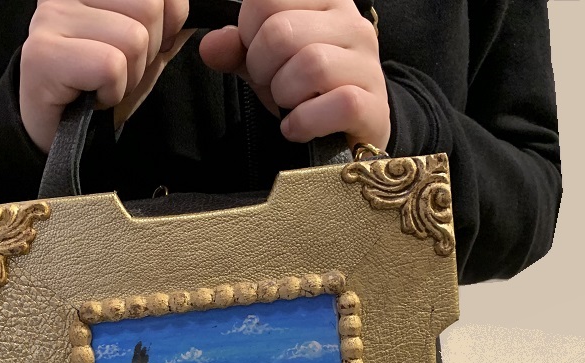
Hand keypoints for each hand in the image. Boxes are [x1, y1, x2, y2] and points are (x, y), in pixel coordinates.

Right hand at [20, 0, 189, 151]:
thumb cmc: (97, 90)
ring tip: (103, 85)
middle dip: (147, 55)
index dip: (168, 23)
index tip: (143, 49)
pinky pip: (110, 66)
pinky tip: (92, 97)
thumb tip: (196, 11)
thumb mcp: (145, 54)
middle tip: (118, 73)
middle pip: (150, 8)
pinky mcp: (43, 53)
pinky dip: (111, 92)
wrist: (57, 134)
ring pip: (133, 38)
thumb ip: (169, 26)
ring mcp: (50, 17)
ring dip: (128, 77)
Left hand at [198, 0, 389, 149]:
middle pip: (281, 32)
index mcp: (324, 0)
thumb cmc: (307, 90)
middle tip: (270, 85)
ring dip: (283, 95)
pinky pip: (338, 103)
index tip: (258, 56)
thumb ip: (237, 50)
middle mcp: (352, 23)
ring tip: (288, 105)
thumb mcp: (267, 64)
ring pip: (310, 64)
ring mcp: (367, 64)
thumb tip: (210, 46)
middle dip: (261, 68)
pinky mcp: (373, 105)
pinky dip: (305, 122)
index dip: (248, 34)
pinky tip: (297, 127)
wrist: (352, 129)